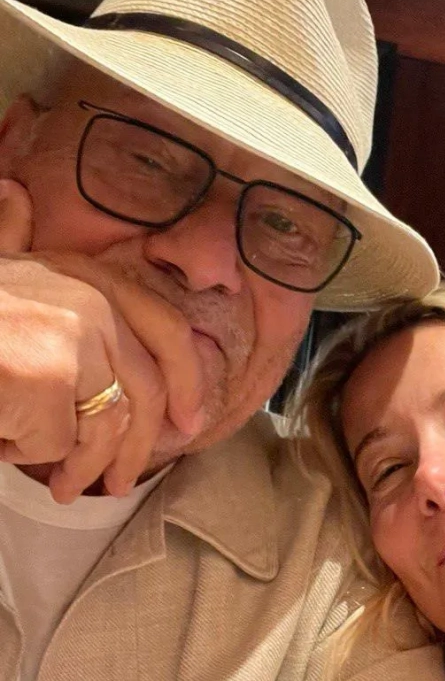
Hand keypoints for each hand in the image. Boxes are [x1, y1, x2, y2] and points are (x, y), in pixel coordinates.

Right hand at [0, 179, 204, 500]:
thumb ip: (12, 234)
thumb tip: (14, 193)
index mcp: (84, 275)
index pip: (166, 329)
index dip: (188, 381)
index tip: (191, 422)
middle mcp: (90, 301)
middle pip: (146, 391)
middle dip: (137, 449)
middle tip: (118, 483)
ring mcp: (73, 338)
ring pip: (105, 428)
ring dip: (84, 467)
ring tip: (62, 486)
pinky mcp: (48, 379)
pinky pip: (57, 443)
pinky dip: (27, 454)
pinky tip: (3, 442)